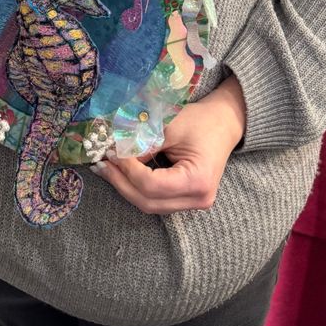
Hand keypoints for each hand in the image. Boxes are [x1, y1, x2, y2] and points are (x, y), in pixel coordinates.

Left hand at [91, 75, 245, 214]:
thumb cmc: (200, 120)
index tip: (112, 153)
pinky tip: (123, 174)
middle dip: (121, 183)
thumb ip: (142, 144)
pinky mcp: (187, 200)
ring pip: (150, 204)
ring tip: (107, 168)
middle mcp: (198, 199)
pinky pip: (156, 200)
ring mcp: (194, 203)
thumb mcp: (169, 127)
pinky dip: (137, 188)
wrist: (224, 122)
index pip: (152, 186)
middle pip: (149, 201)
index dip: (128, 171)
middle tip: (101, 164)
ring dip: (126, 187)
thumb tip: (113, 154)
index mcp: (198, 180)